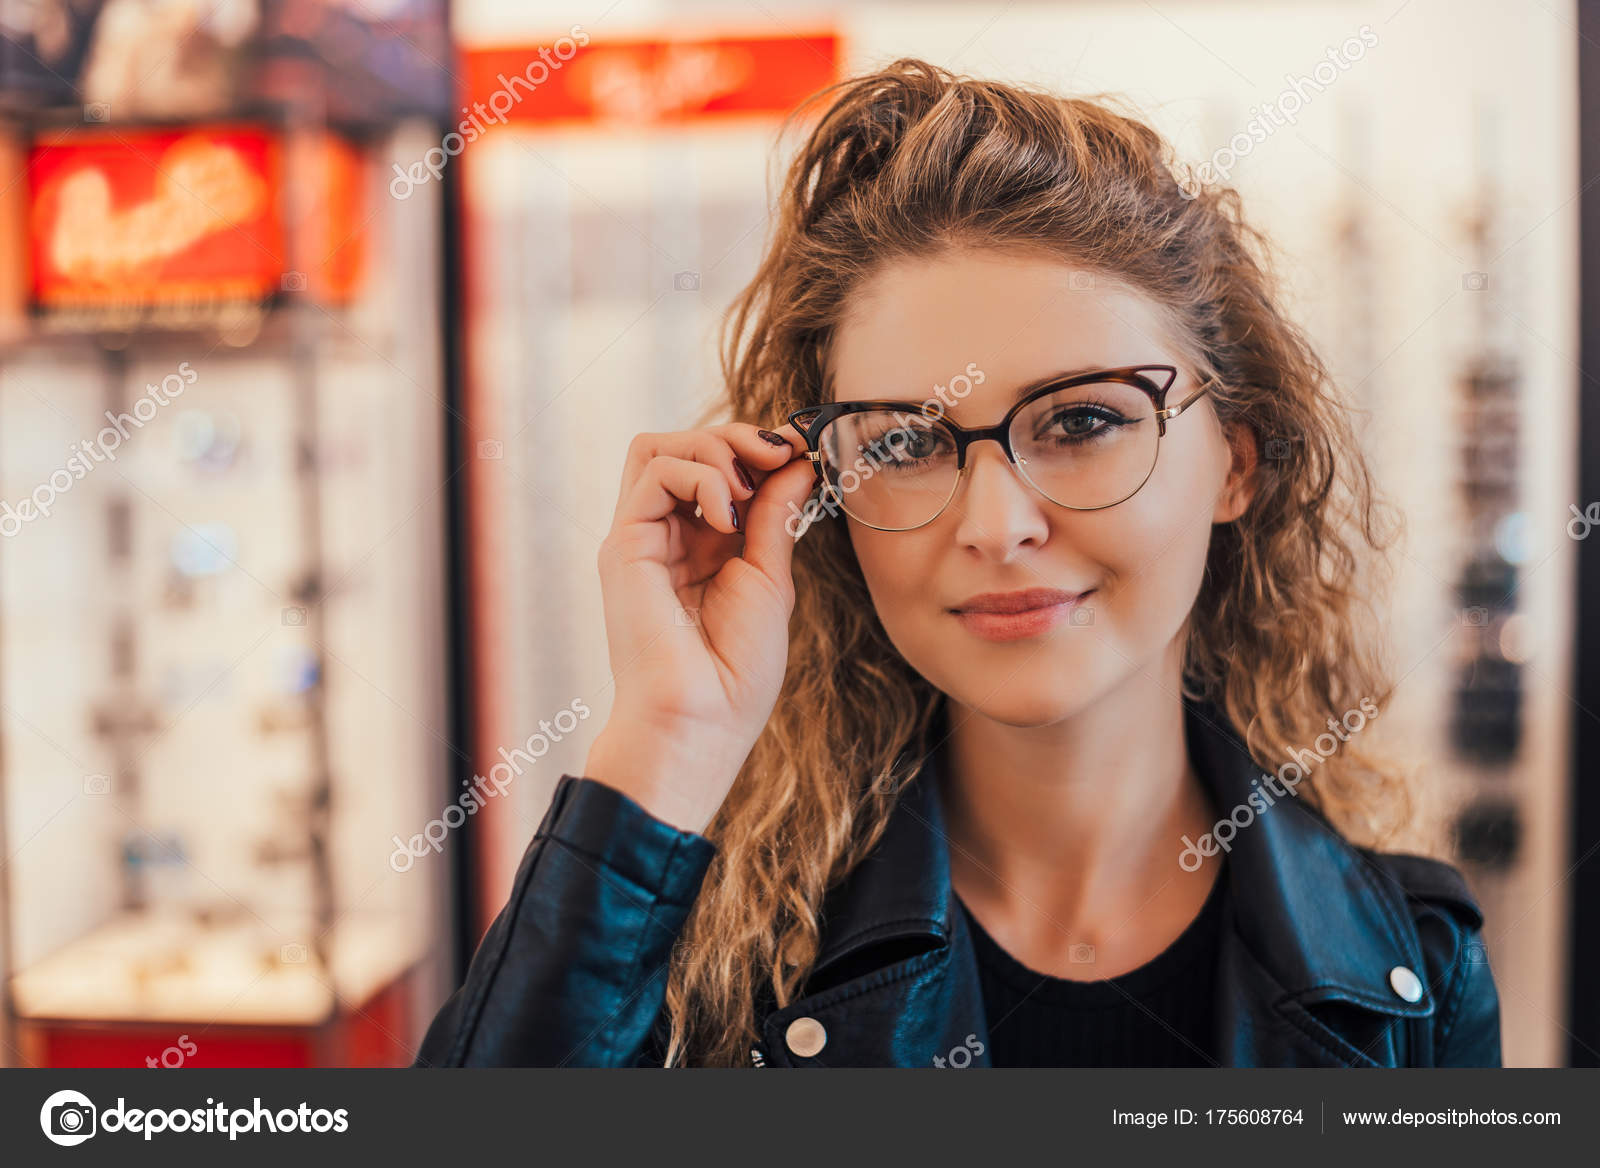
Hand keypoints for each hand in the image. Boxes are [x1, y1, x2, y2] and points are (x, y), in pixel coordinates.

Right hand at [586, 422, 819, 832]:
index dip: (755, 449)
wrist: (700, 722)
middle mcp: (663, 537)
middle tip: (779, 454)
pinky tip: (727, 517)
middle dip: (737, 437)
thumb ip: (775, 515)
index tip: (799, 450)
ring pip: (658, 447)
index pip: (714, 468)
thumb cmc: (734, 672)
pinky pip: (653, 471)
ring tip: (747, 492)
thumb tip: (797, 462)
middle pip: (682, 446)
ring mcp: (639, 539)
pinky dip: (700, 477)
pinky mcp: (623, 545)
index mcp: (697, 547)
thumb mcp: (769, 577)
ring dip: (715, 451)